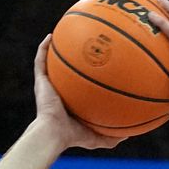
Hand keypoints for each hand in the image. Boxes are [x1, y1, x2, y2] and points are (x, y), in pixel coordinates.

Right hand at [33, 35, 126, 150]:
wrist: (53, 134)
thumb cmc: (72, 137)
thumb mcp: (97, 138)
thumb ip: (112, 136)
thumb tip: (129, 135)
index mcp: (72, 101)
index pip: (80, 84)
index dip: (89, 73)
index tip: (101, 60)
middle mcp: (60, 91)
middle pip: (68, 69)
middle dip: (75, 54)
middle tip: (87, 40)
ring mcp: (49, 86)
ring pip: (51, 62)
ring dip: (57, 47)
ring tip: (65, 30)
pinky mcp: (40, 82)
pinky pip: (40, 61)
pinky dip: (43, 48)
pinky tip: (50, 36)